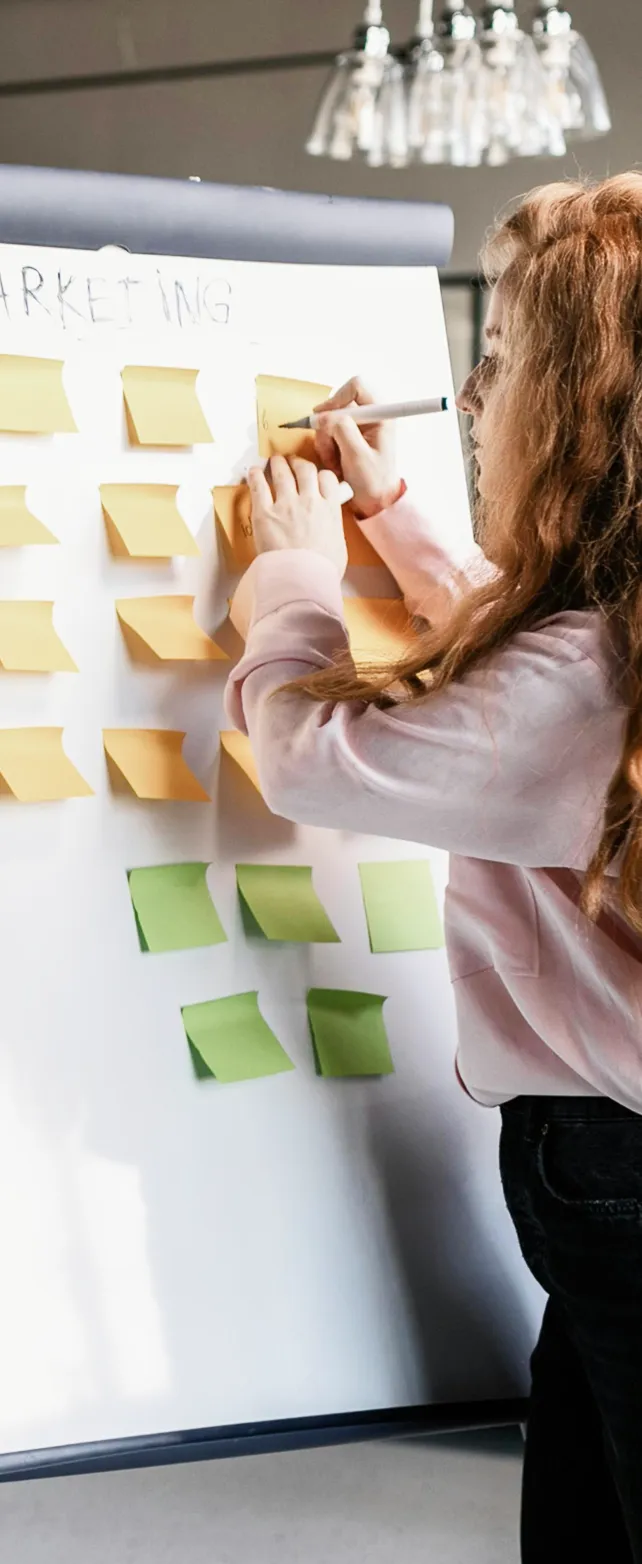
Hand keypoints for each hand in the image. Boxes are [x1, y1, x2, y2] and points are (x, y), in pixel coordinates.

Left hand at [248, 455, 347, 576]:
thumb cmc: (322, 570)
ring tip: (273, 460)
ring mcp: (286, 505)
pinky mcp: (264, 513)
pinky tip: (253, 472)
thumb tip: (331, 530)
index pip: (327, 479)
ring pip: (282, 472)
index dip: (320, 474)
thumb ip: (334, 531)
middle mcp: (309, 501)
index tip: (316, 476)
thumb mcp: (339, 548)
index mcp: (329, 509)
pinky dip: (255, 475)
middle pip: (305, 470)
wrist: (302, 579)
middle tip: (293, 463)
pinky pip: (258, 486)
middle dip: (298, 463)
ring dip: (277, 463)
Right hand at [314, 376, 401, 519]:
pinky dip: (326, 447)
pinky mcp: (349, 436)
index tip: (325, 418)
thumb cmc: (373, 482)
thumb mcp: (357, 456)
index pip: (356, 387)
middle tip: (330, 450)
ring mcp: (359, 426)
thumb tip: (323, 415)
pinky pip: (328, 433)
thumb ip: (341, 430)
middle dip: (328, 427)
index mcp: (381, 415)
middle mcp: (371, 416)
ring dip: (326, 441)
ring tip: (334, 462)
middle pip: (338, 404)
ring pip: (329, 420)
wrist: (375, 501)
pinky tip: (335, 463)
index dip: (337, 399)